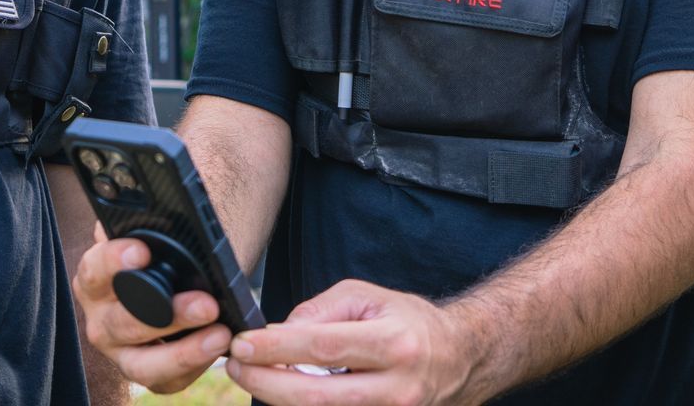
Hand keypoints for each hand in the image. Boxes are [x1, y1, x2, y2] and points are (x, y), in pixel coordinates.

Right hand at [72, 223, 230, 392]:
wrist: (177, 281)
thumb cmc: (163, 254)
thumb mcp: (155, 235)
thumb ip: (151, 225)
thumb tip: (163, 207)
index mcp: (95, 279)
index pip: (94, 270)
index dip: (114, 260)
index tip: (142, 250)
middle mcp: (101, 319)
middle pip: (122, 323)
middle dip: (165, 315)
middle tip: (205, 303)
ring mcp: (121, 351)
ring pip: (141, 363)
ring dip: (183, 351)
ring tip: (220, 334)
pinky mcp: (147, 372)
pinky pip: (166, 380)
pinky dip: (194, 366)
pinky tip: (220, 347)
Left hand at [224, 279, 484, 405]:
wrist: (458, 358)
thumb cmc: (408, 322)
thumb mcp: (368, 298)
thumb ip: (320, 312)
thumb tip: (277, 333)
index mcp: (395, 344)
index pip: (323, 348)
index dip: (277, 348)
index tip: (243, 342)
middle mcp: (397, 388)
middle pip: (317, 396)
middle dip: (266, 382)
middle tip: (234, 364)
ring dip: (279, 398)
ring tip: (253, 375)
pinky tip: (286, 390)